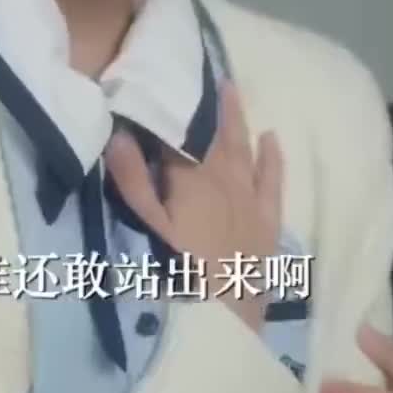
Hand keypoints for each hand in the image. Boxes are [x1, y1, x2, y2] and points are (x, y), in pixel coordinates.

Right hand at [104, 80, 282, 330]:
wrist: (222, 322)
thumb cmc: (174, 274)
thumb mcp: (145, 230)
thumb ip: (131, 181)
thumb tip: (119, 134)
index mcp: (192, 179)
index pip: (180, 135)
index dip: (171, 109)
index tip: (164, 80)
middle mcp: (225, 181)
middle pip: (215, 135)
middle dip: (208, 104)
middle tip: (203, 71)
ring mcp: (251, 201)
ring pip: (244, 150)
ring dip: (237, 121)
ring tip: (231, 90)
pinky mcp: (268, 224)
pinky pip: (272, 182)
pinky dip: (272, 158)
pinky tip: (271, 139)